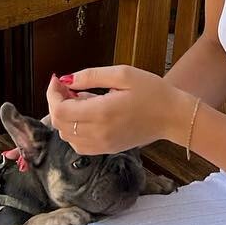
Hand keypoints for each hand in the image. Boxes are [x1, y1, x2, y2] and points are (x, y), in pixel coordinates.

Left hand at [45, 66, 192, 154]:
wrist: (173, 117)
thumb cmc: (152, 92)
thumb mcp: (123, 74)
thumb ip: (91, 76)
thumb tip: (66, 79)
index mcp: (101, 113)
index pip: (59, 110)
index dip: (52, 94)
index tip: (58, 80)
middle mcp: (98, 133)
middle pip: (59, 124)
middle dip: (57, 102)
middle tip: (69, 86)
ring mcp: (102, 145)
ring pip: (66, 136)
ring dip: (65, 116)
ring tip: (80, 98)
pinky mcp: (107, 150)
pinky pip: (78, 144)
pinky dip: (74, 130)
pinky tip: (87, 115)